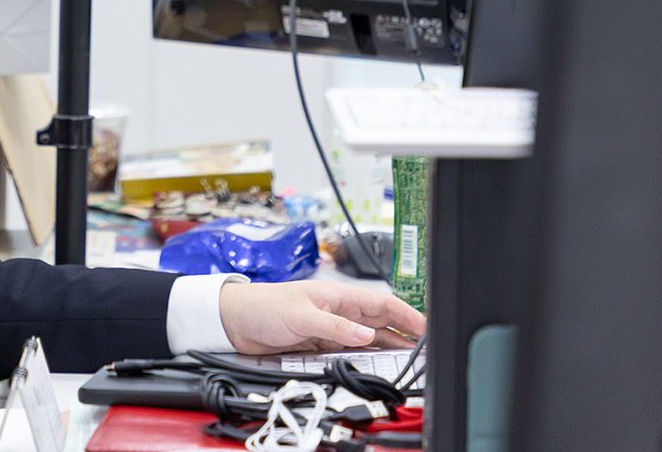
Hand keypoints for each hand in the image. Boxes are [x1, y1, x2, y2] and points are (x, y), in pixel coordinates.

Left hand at [218, 279, 424, 354]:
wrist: (235, 322)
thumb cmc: (262, 307)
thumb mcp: (300, 316)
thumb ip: (334, 327)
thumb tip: (367, 336)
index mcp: (337, 297)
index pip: (381, 302)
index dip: (406, 313)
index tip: (426, 327)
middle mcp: (338, 312)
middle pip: (381, 322)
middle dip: (405, 333)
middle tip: (427, 348)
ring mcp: (331, 328)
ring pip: (369, 339)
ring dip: (389, 347)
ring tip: (410, 359)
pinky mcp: (321, 344)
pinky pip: (352, 351)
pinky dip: (367, 358)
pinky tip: (378, 365)